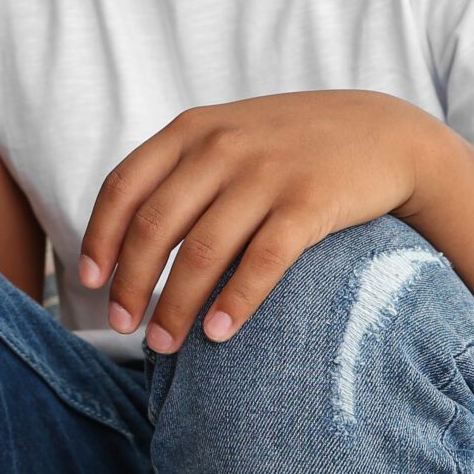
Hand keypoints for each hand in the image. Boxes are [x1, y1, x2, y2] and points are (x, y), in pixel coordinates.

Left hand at [78, 91, 445, 352]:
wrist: (384, 134)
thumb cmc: (290, 145)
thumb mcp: (227, 135)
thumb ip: (179, 170)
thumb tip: (123, 237)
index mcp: (190, 130)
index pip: (123, 188)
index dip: (99, 239)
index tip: (90, 283)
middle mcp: (221, 147)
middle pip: (153, 227)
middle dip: (131, 284)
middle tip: (122, 326)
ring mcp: (266, 174)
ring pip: (202, 252)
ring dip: (176, 306)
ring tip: (163, 344)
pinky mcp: (310, 203)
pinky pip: (262, 262)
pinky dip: (234, 303)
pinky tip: (218, 334)